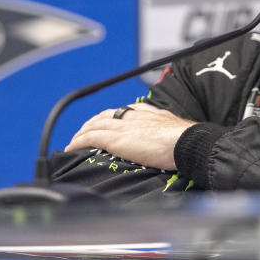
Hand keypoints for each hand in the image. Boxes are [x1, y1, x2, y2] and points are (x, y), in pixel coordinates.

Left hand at [65, 102, 195, 169]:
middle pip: (105, 116)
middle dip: (92, 123)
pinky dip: (79, 141)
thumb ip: (167, 132)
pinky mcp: (116, 139)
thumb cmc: (186, 141)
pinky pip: (90, 137)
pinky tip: (72, 148)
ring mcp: (123, 126)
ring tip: (75, 141)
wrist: (186, 141)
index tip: (106, 123)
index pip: (124, 111)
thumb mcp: (176, 129)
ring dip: (82, 133)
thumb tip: (170, 143)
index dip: (111, 117)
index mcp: (148, 113)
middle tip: (84, 132)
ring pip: (94, 125)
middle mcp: (133, 116)